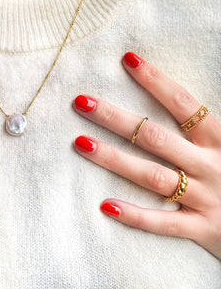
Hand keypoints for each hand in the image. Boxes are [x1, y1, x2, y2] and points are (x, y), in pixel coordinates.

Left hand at [73, 52, 220, 259]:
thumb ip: (203, 124)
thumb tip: (176, 96)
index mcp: (219, 139)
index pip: (183, 102)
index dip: (156, 80)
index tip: (128, 60)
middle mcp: (210, 164)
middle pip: (155, 137)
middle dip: (115, 118)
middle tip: (82, 102)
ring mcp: (206, 197)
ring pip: (152, 176)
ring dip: (114, 159)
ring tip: (81, 143)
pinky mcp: (203, 228)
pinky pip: (164, 223)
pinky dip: (135, 216)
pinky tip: (105, 205)